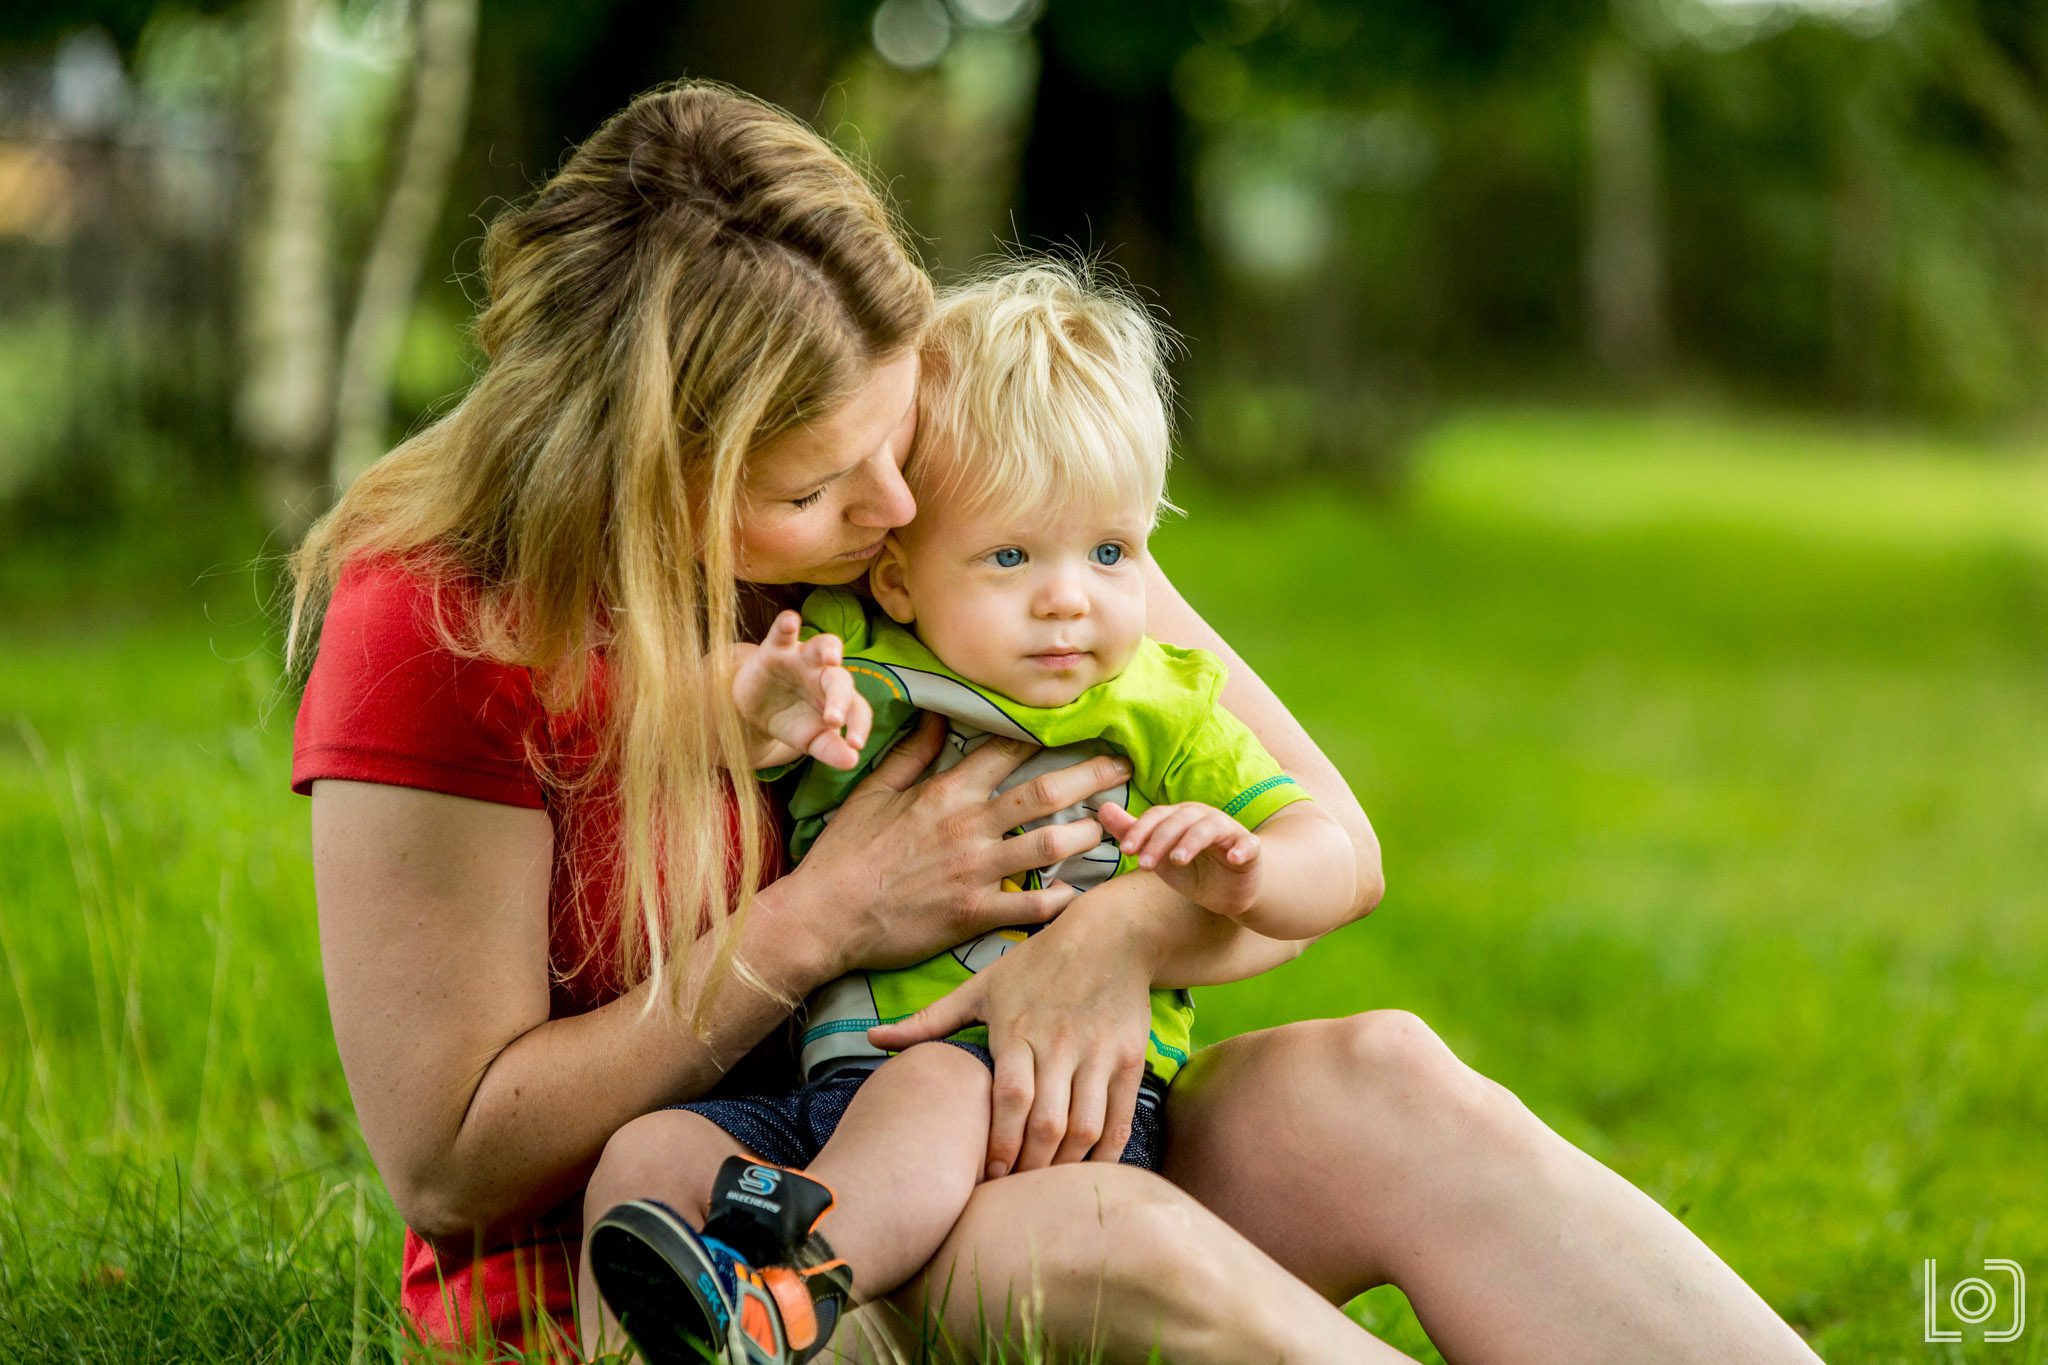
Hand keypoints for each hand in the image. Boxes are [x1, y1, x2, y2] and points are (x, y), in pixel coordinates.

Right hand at [731, 611, 870, 769]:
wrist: (753, 708)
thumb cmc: (791, 722)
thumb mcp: (809, 741)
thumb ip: (830, 750)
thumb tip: (852, 762)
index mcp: (840, 700)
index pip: (858, 710)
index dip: (859, 726)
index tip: (855, 746)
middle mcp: (826, 675)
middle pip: (841, 680)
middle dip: (840, 698)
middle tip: (834, 720)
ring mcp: (802, 659)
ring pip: (823, 645)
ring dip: (829, 648)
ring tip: (832, 657)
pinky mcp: (775, 649)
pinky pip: (783, 632)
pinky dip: (786, 624)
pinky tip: (790, 620)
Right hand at [783, 713, 1134, 972]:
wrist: (824, 917)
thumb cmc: (845, 854)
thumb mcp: (872, 793)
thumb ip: (912, 754)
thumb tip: (937, 713)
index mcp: (944, 793)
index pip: (1005, 750)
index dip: (1046, 734)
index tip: (1078, 724)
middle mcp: (967, 827)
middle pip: (1043, 793)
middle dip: (1090, 777)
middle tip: (1125, 769)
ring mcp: (974, 872)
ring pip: (1048, 846)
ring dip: (1087, 834)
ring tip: (1114, 828)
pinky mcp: (973, 914)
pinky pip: (1031, 907)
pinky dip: (1062, 900)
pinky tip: (1086, 893)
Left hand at [866, 886, 1152, 1178]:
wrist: (1111, 935)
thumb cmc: (1038, 963)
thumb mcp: (982, 986)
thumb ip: (930, 1021)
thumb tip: (872, 1039)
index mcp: (1018, 1030)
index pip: (1009, 1099)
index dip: (999, 1144)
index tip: (987, 1177)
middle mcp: (1060, 1045)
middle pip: (1048, 1123)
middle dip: (1029, 1167)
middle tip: (1012, 1193)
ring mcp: (1099, 1054)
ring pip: (1086, 1127)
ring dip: (1065, 1166)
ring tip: (1044, 1187)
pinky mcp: (1131, 1060)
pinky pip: (1120, 1118)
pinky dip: (1106, 1153)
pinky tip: (1087, 1171)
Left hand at [1099, 802, 1261, 918]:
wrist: (1231, 891)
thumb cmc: (1193, 869)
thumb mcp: (1158, 855)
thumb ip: (1132, 832)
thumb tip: (1102, 809)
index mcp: (1180, 817)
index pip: (1157, 817)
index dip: (1140, 831)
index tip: (1124, 851)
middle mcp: (1203, 817)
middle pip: (1179, 820)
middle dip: (1159, 841)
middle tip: (1143, 864)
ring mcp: (1229, 831)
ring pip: (1209, 827)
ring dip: (1191, 841)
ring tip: (1177, 861)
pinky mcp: (1250, 849)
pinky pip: (1249, 844)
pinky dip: (1243, 849)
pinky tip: (1234, 858)